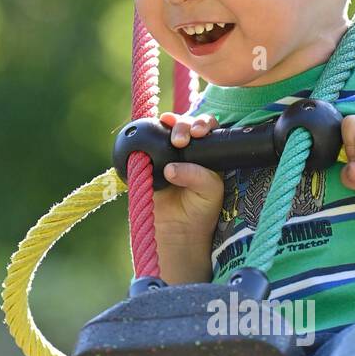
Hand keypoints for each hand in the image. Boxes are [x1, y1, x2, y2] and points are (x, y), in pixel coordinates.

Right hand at [151, 111, 224, 248]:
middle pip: (186, 125)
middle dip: (184, 126)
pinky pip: (145, 146)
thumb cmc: (200, 209)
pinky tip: (144, 137)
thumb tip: (170, 168)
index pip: (208, 129)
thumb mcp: (210, 192)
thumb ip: (197, 176)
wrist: (177, 231)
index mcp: (209, 151)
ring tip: (169, 138)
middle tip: (181, 141)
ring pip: (165, 130)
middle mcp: (189, 148)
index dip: (203, 124)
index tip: (199, 133)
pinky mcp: (148, 161)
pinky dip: (144, 140)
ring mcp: (167, 153)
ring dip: (166, 127)